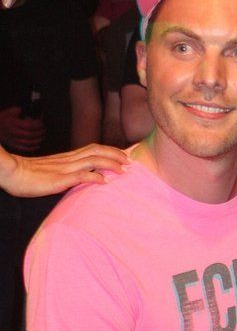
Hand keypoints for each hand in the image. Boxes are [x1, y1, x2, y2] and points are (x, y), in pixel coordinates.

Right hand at [0, 106, 44, 152]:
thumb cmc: (3, 118)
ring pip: (28, 143)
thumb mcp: (11, 111)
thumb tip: (30, 112)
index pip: (29, 126)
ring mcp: (13, 140)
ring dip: (37, 140)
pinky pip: (24, 148)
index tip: (41, 123)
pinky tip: (37, 146)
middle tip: (44, 130)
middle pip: (30, 135)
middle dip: (39, 133)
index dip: (37, 125)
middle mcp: (14, 133)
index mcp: (14, 124)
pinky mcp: (13, 145)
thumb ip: (21, 111)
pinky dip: (32, 148)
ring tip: (42, 137)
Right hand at [0, 143, 129, 196]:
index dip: (110, 150)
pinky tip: (105, 181)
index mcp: (67, 157)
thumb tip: (82, 177)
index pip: (93, 149)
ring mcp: (65, 168)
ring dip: (110, 164)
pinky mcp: (59, 179)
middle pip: (97, 151)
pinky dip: (95, 177)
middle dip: (115, 154)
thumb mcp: (52, 170)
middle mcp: (69, 160)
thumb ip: (67, 172)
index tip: (123, 154)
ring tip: (123, 169)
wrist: (12, 174)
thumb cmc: (29, 175)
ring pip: (93, 161)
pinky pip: (81, 176)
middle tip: (130, 160)